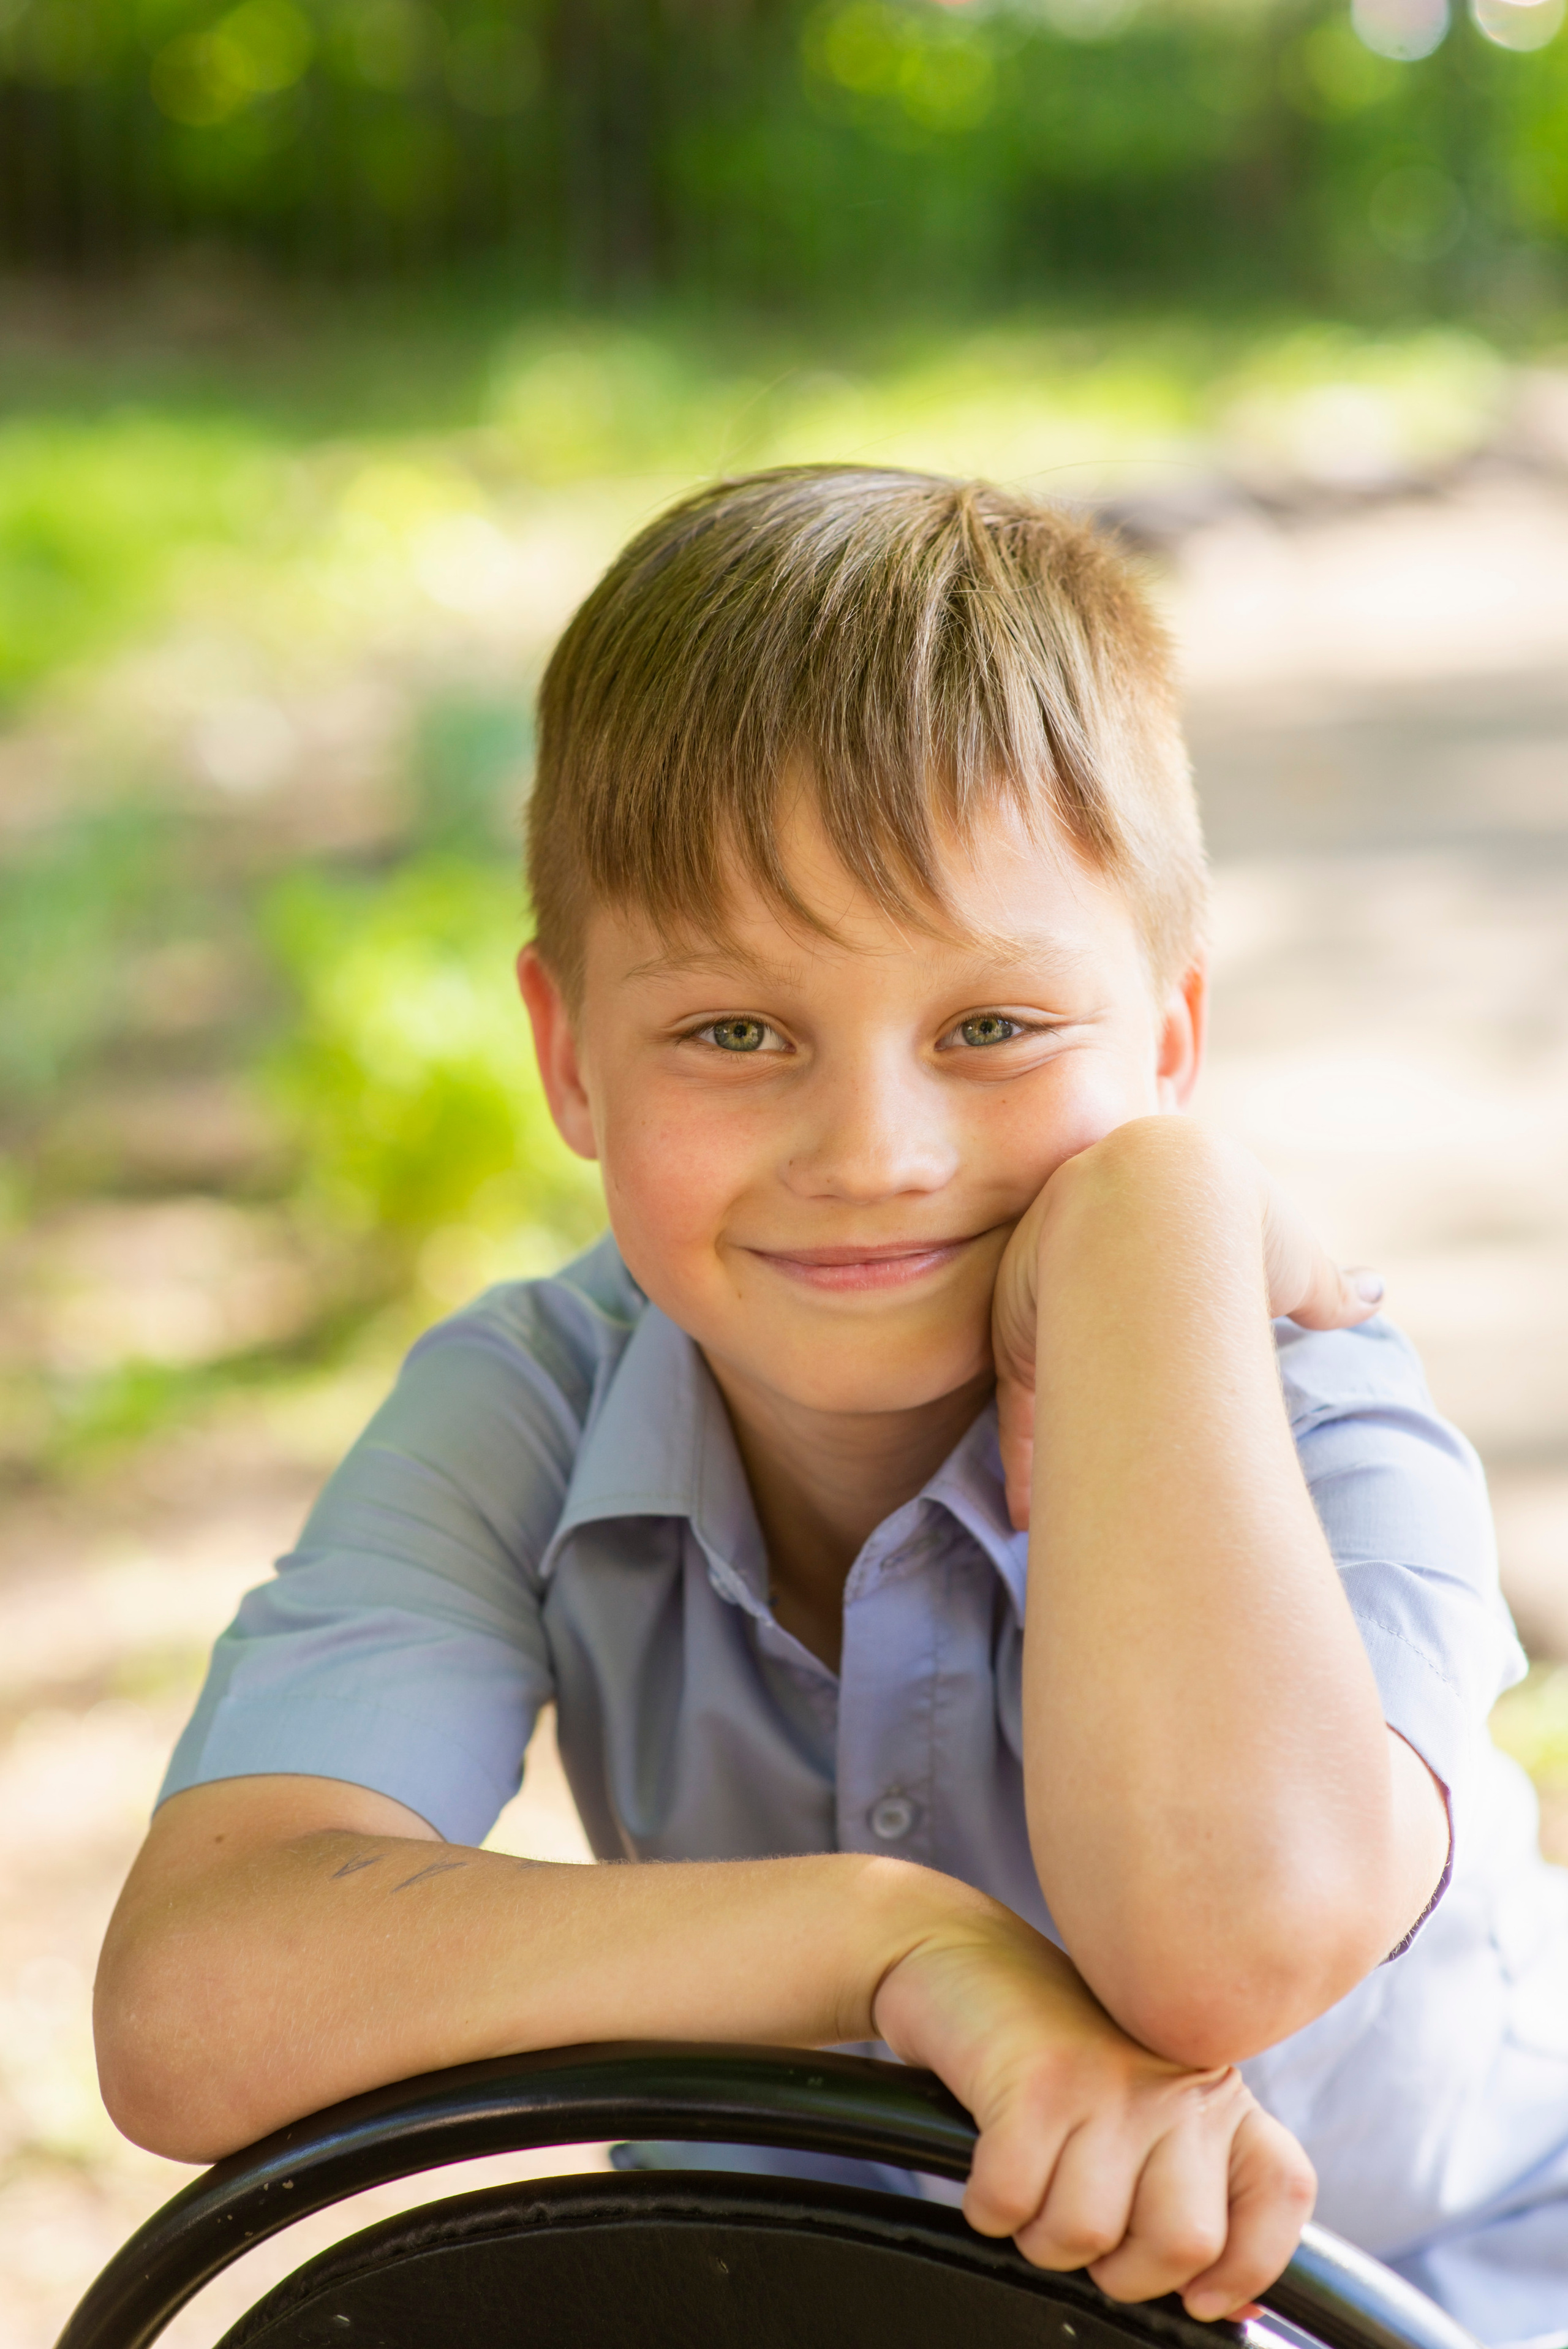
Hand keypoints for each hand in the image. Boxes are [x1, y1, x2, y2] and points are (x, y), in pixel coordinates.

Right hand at [873, 1895, 1315, 2320]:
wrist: (958, 1950)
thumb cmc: (1050, 2049)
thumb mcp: (1141, 2098)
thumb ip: (1189, 2181)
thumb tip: (1228, 2308)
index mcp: (1213, 2089)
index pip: (1281, 2189)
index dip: (1251, 2264)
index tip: (1200, 2295)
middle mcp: (1175, 2082)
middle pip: (1184, 2242)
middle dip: (1122, 2271)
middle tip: (1085, 2225)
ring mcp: (1107, 2080)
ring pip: (1087, 2237)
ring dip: (1040, 2236)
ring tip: (1030, 2181)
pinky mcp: (1035, 2083)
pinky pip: (1013, 2207)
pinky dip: (987, 2207)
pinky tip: (987, 2163)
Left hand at [991, 1118, 1383, 1531]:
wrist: (1180, 1209)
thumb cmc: (1249, 1227)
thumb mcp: (1298, 1258)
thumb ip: (1327, 1285)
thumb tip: (1375, 1294)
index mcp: (1147, 1225)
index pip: (1144, 1283)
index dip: (1159, 1333)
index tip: (1169, 1380)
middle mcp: (1082, 1255)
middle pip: (1085, 1327)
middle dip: (1096, 1383)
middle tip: (1115, 1453)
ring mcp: (1045, 1297)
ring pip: (1049, 1372)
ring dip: (1061, 1437)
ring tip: (1060, 1510)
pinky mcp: (1018, 1340)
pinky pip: (1020, 1405)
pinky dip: (1030, 1461)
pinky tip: (1028, 1515)